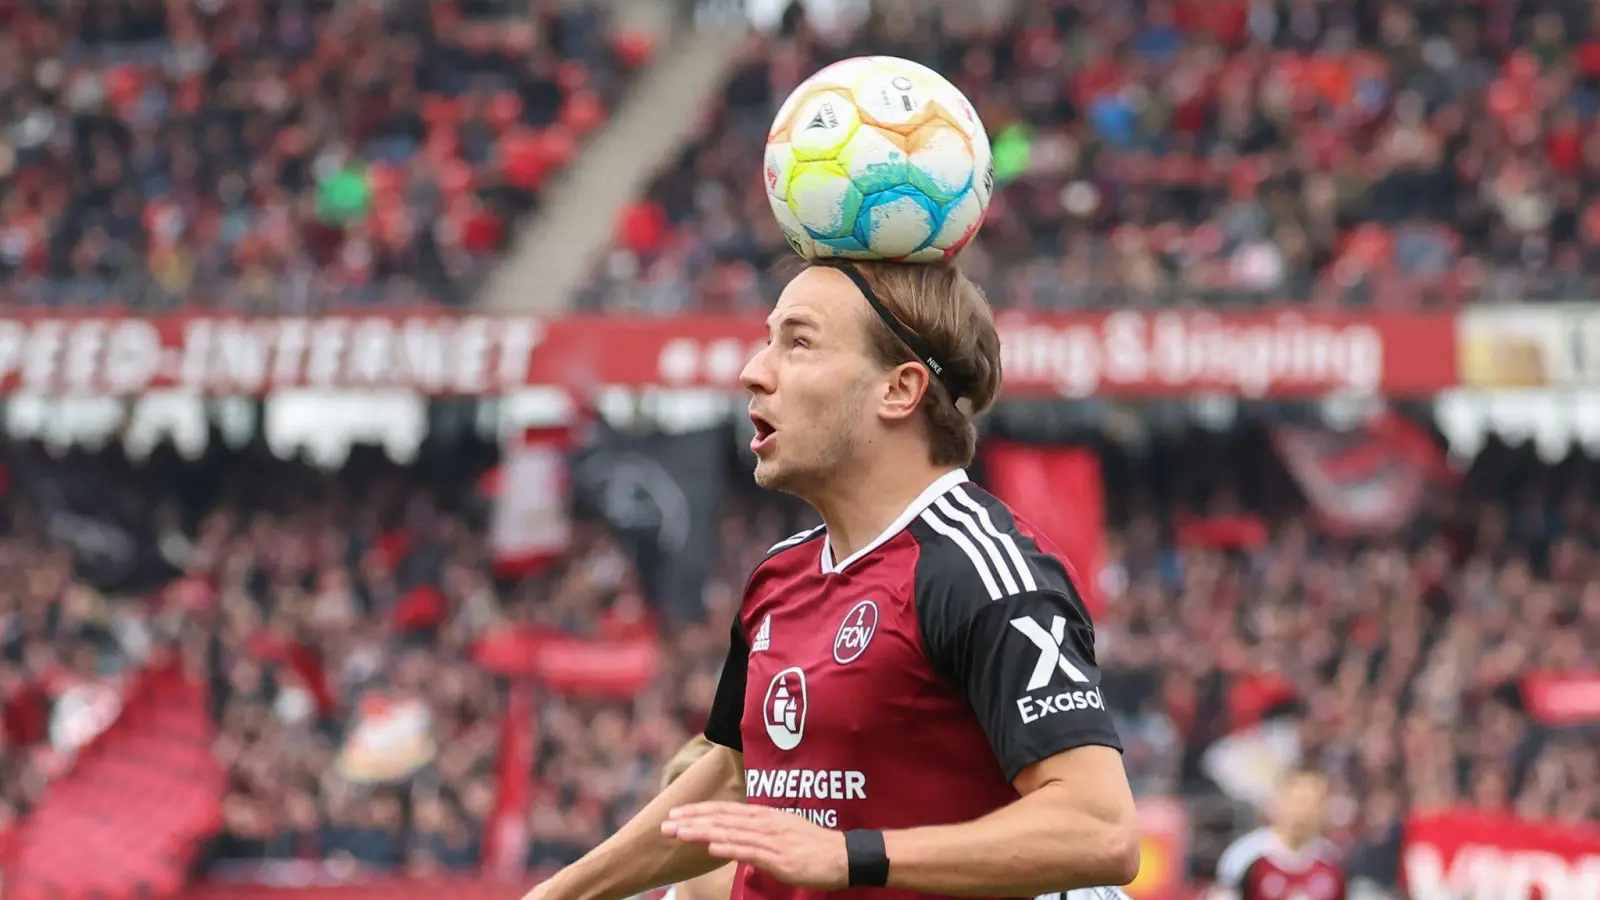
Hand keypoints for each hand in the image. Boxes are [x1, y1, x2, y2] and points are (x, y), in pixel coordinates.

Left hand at [663, 802, 847, 889]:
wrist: (843, 856)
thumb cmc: (814, 847)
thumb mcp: (783, 834)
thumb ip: (759, 836)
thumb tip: (739, 842)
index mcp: (764, 816)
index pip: (725, 810)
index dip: (699, 811)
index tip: (676, 813)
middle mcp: (764, 823)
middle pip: (721, 819)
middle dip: (691, 820)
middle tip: (665, 823)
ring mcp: (770, 839)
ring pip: (729, 832)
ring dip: (701, 832)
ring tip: (678, 833)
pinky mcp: (778, 857)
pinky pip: (749, 850)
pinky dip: (729, 846)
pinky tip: (711, 846)